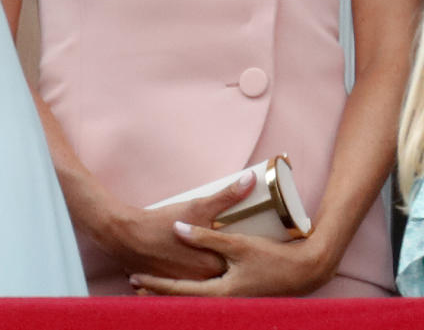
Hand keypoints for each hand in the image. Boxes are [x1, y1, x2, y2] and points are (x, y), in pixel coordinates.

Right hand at [103, 171, 257, 281]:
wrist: (127, 236)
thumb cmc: (164, 223)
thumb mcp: (199, 206)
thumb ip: (228, 196)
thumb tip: (251, 179)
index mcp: (211, 267)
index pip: (238, 262)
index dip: (246, 251)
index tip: (257, 238)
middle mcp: (199, 280)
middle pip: (223, 270)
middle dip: (231, 258)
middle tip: (239, 240)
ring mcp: (184, 283)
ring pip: (206, 275)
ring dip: (212, 264)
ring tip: (218, 249)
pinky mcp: (169, 282)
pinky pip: (188, 278)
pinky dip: (193, 269)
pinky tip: (195, 257)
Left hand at [129, 223, 330, 296]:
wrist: (304, 272)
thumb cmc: (272, 260)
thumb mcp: (238, 245)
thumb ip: (208, 237)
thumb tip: (179, 228)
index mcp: (218, 293)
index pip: (177, 291)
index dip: (154, 284)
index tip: (135, 278)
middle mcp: (221, 302)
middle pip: (182, 300)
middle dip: (160, 292)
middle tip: (137, 284)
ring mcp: (231, 301)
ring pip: (194, 298)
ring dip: (175, 291)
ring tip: (155, 284)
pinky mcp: (239, 296)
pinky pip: (208, 295)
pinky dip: (192, 291)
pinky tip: (190, 283)